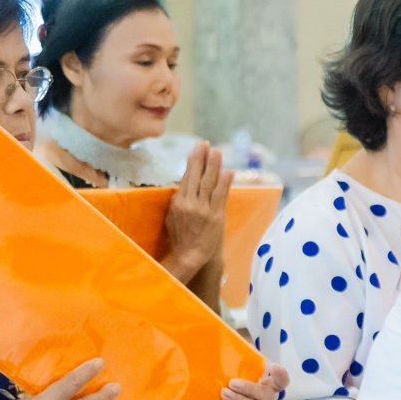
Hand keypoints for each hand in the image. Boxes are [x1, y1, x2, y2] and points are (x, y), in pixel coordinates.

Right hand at [164, 142, 231, 278]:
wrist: (189, 256)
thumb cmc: (179, 236)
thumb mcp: (171, 216)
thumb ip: (177, 199)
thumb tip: (182, 184)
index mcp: (178, 202)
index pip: (186, 176)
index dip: (193, 161)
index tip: (197, 147)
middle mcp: (190, 204)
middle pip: (197, 176)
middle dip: (202, 158)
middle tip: (205, 143)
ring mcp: (204, 210)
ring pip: (209, 183)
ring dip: (214, 165)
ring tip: (217, 151)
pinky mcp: (216, 217)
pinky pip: (221, 196)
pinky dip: (225, 182)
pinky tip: (229, 171)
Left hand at [223, 365, 281, 399]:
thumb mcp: (223, 383)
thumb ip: (230, 369)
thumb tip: (231, 345)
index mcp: (259, 391)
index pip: (279, 383)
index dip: (281, 376)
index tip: (273, 367)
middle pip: (267, 395)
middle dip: (251, 388)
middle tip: (232, 383)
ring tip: (224, 394)